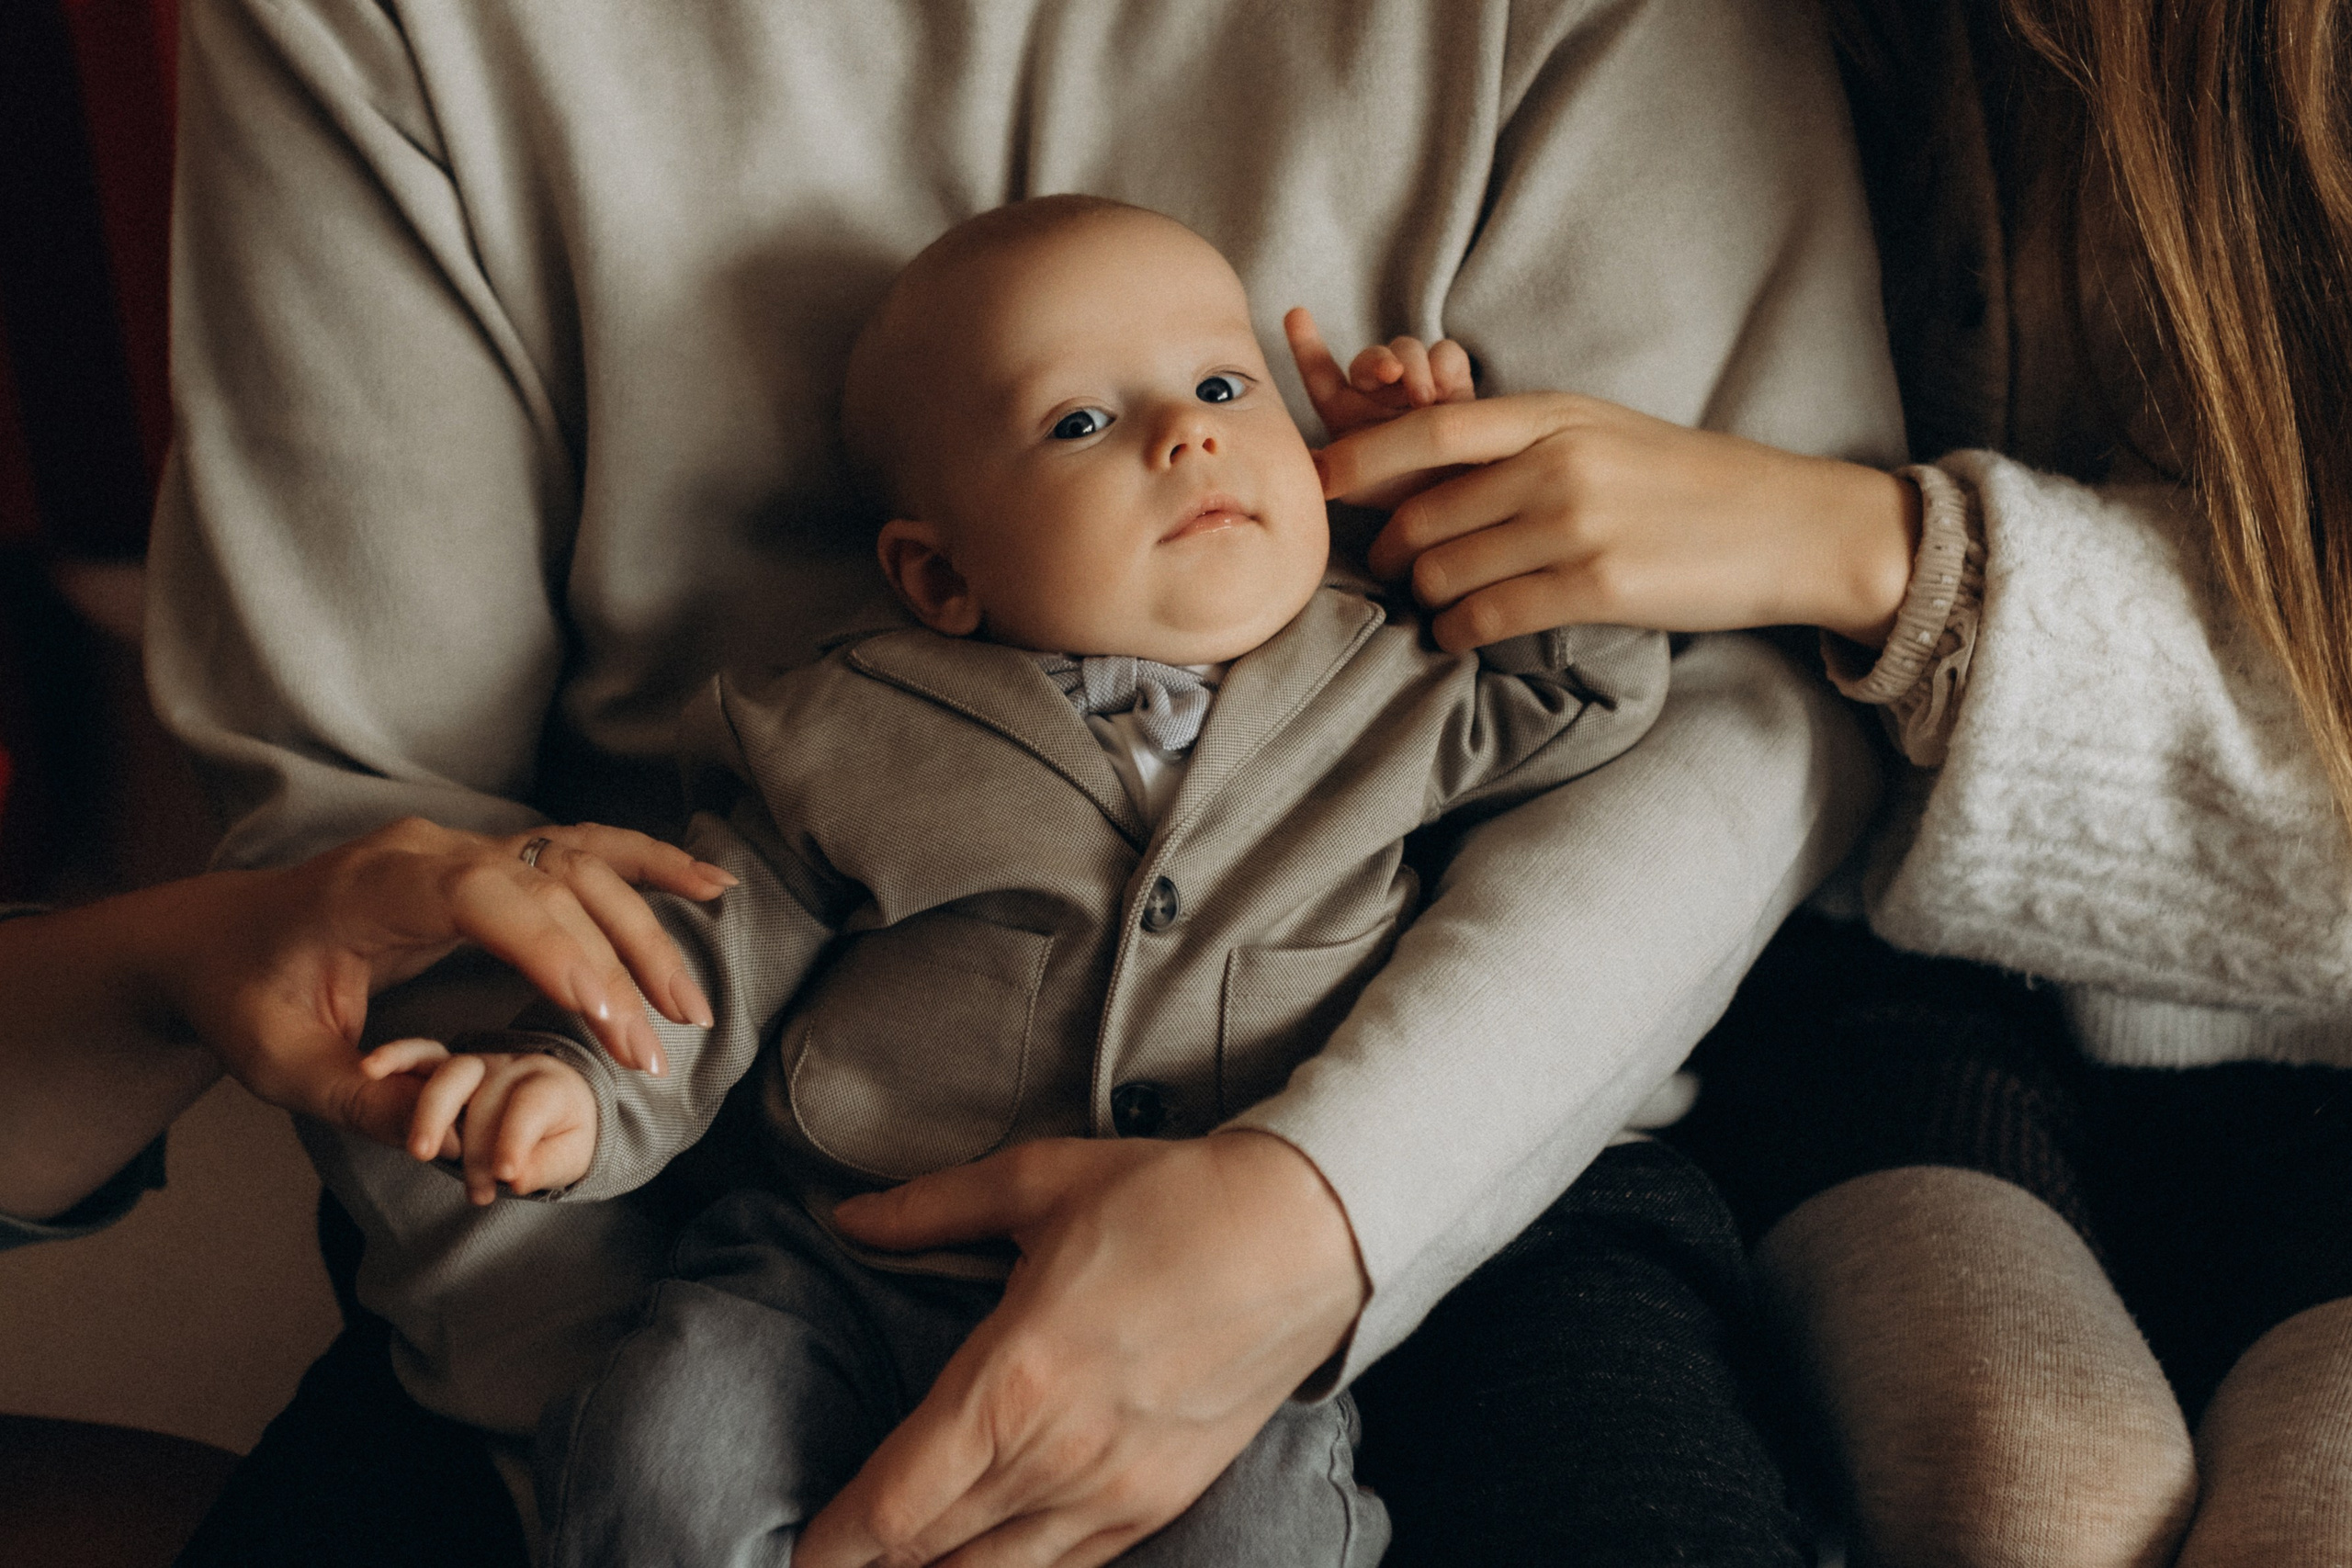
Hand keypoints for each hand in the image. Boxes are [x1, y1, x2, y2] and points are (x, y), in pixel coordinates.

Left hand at [159, 817, 731, 1149]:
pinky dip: (649, 864)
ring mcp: (468, 846)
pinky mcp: (493, 858)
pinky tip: (712, 887)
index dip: (553, 950)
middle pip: (549, 886)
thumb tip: (449, 1132)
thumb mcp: (282, 1064)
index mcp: (375, 886)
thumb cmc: (249, 997)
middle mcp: (431, 851)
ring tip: (690, 1006)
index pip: (483, 898)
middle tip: (656, 1055)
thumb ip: (362, 1099)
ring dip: (645, 930)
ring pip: (579, 865)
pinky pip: (583, 848)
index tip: (606, 1019)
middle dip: (614, 970)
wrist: (224, 936)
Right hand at [365, 1040, 596, 1203]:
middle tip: (475, 1189)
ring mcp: (477, 1064)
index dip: (516, 1140)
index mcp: (550, 1084)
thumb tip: (513, 1178)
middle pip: (488, 1095)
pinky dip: (395, 1057)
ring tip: (419, 1151)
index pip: (531, 1106)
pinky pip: (419, 1054)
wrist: (555, 1105)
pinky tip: (371, 1069)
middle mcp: (513, 1067)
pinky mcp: (445, 1065)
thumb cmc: (560, 1134)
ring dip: (432, 1112)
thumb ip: (544, 1166)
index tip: (507, 1176)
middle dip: (477, 1147)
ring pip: (451, 1074)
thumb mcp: (569, 1156)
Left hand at [796, 1131, 1366, 1567]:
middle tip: (824, 1561)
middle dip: (869, 1565)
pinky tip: (984, 1567)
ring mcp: (1114, 1489)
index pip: (893, 1503)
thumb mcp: (1038, 1182)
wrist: (1307, 1234)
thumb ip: (930, 1210)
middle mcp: (1057, 1455)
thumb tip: (849, 1220)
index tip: (795, 1553)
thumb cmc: (1172, 1200)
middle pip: (930, 1551)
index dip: (832, 1543)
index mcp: (1012, 1379)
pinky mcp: (1160, 1500)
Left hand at [1284, 307, 1473, 511]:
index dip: (1307, 345)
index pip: (1321, 376)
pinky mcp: (1454, 379)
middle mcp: (1379, 392)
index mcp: (1348, 413)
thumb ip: (1333, 468)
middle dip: (1377, 359)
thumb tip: (1306, 460)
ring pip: (1407, 347)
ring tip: (1426, 401)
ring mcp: (1416, 381)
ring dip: (1414, 366)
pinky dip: (1444, 364)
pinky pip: (1445, 352)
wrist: (1458, 496)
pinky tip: (1447, 391)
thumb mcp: (1360, 487)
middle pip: (1369, 357)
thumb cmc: (1401, 493)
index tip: (1296, 315)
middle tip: (1393, 372)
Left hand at [1315, 391, 1920, 651]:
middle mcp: (1557, 463)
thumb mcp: (1601, 431)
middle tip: (1388, 571)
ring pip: (1446, 570)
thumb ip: (1521, 440)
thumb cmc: (1688, 481)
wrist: (1793, 524)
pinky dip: (1459, 633)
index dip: (1356, 461)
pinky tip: (1460, 636)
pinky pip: (1489, 617)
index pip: (1425, 432)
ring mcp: (1578, 526)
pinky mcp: (1600, 588)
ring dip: (1424, 598)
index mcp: (1553, 414)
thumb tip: (1430, 465)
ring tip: (1429, 607)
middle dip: (1390, 550)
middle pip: (1421, 513)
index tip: (1315, 483)